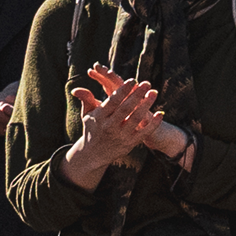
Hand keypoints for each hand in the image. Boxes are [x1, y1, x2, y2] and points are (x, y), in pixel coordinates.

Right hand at [67, 70, 160, 184]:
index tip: (133, 80)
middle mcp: (110, 127)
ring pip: (135, 120)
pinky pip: (143, 133)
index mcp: (99, 118)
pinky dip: (152, 124)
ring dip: (146, 106)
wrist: (94, 155)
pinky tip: (160, 113)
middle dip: (137, 96)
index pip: (112, 102)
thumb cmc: (92, 129)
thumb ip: (86, 100)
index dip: (123, 91)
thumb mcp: (87, 115)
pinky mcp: (130, 144)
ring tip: (154, 92)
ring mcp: (121, 136)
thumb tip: (76, 89)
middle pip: (125, 109)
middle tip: (146, 83)